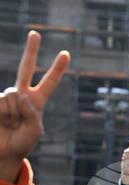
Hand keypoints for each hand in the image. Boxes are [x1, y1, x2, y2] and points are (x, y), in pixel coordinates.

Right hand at [0, 31, 69, 182]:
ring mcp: (7, 96)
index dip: (57, 68)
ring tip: (12, 124)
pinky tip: (3, 122)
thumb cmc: (22, 142)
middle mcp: (22, 94)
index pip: (49, 81)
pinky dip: (6, 114)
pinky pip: (4, 101)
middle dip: (31, 50)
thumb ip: (31, 112)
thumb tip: (20, 94)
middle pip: (26, 68)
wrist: (4, 151)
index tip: (65, 53)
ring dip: (15, 113)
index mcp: (37, 101)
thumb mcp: (35, 130)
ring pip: (14, 94)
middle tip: (35, 33)